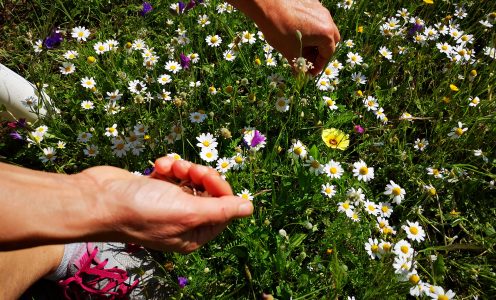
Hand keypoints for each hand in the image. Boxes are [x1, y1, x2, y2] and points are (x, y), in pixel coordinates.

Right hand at [80, 157, 252, 252]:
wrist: (98, 198)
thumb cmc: (142, 209)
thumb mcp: (188, 212)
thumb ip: (221, 209)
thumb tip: (249, 208)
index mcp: (193, 234)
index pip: (224, 209)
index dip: (221, 190)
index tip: (208, 178)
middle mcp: (183, 220)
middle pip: (209, 192)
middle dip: (200, 175)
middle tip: (188, 169)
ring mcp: (168, 203)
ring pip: (191, 179)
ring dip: (183, 168)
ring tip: (168, 167)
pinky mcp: (156, 187)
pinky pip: (173, 173)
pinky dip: (167, 167)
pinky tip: (157, 166)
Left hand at [230, 0, 339, 75]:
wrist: (267, 4)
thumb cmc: (279, 29)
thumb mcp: (290, 53)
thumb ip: (299, 67)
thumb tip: (301, 76)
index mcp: (326, 33)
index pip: (328, 54)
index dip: (318, 66)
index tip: (309, 72)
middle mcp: (327, 20)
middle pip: (330, 40)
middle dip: (320, 52)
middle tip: (307, 59)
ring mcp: (320, 9)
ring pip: (323, 28)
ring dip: (315, 40)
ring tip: (300, 47)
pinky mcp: (311, 2)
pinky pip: (315, 19)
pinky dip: (310, 28)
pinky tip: (296, 33)